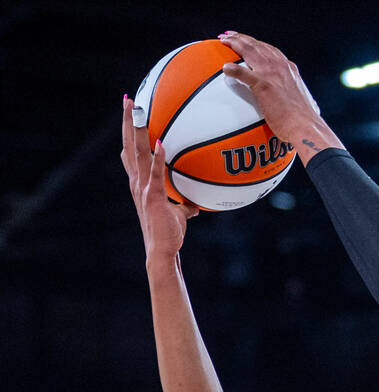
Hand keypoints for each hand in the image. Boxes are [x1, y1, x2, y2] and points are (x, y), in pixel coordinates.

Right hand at [120, 96, 196, 258]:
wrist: (163, 250)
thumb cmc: (170, 231)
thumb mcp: (178, 213)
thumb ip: (184, 204)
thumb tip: (196, 203)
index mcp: (140, 181)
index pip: (131, 151)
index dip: (129, 131)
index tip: (130, 111)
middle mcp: (137, 181)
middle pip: (129, 144)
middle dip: (128, 121)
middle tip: (127, 98)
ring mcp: (143, 188)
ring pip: (137, 153)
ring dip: (136, 130)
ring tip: (137, 109)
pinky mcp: (153, 197)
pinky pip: (155, 173)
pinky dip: (157, 157)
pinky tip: (159, 142)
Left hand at [218, 32, 321, 146]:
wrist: (306, 127)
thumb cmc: (305, 121)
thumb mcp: (305, 101)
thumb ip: (300, 97)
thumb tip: (306, 102)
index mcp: (290, 69)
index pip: (270, 50)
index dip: (256, 44)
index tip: (247, 41)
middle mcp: (280, 66)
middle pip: (257, 45)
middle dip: (241, 37)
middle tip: (229, 35)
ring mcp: (271, 74)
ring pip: (249, 51)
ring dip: (235, 43)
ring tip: (224, 40)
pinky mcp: (263, 85)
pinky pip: (242, 73)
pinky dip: (233, 69)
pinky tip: (225, 68)